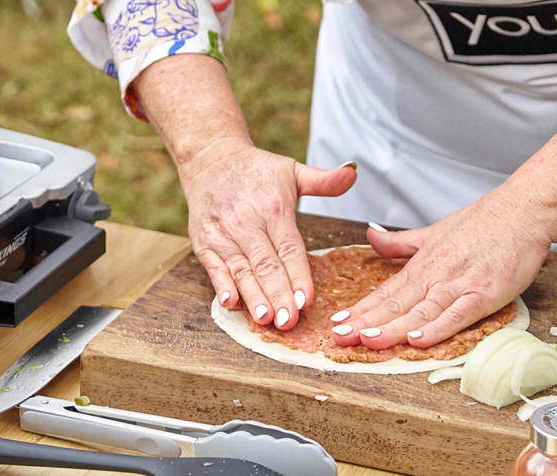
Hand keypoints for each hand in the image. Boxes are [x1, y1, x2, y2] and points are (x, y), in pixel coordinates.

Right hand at [179, 138, 356, 329]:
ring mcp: (223, 234)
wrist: (209, 157)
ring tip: (265, 319)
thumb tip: (353, 171)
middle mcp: (247, 222)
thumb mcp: (292, 170)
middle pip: (266, 265)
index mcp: (273, 208)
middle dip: (278, 295)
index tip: (308, 300)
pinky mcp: (203, 241)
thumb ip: (324, 180)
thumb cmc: (257, 170)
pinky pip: (213, 267)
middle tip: (290, 321)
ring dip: (253, 297)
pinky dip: (221, 285)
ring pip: (241, 270)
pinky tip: (231, 303)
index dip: (298, 275)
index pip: (289, 248)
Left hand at [329, 191, 550, 348]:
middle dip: (366, 323)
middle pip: (396, 304)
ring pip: (421, 311)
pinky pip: (458, 314)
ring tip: (368, 342)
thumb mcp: (433, 231)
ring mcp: (460, 284)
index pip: (385, 292)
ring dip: (393, 328)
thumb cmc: (483, 223)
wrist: (522, 211)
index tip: (337, 323)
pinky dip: (438, 328)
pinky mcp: (485, 293)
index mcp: (423, 264)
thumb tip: (371, 236)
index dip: (360, 309)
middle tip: (339, 337)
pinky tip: (418, 340)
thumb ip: (401, 242)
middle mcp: (436, 275)